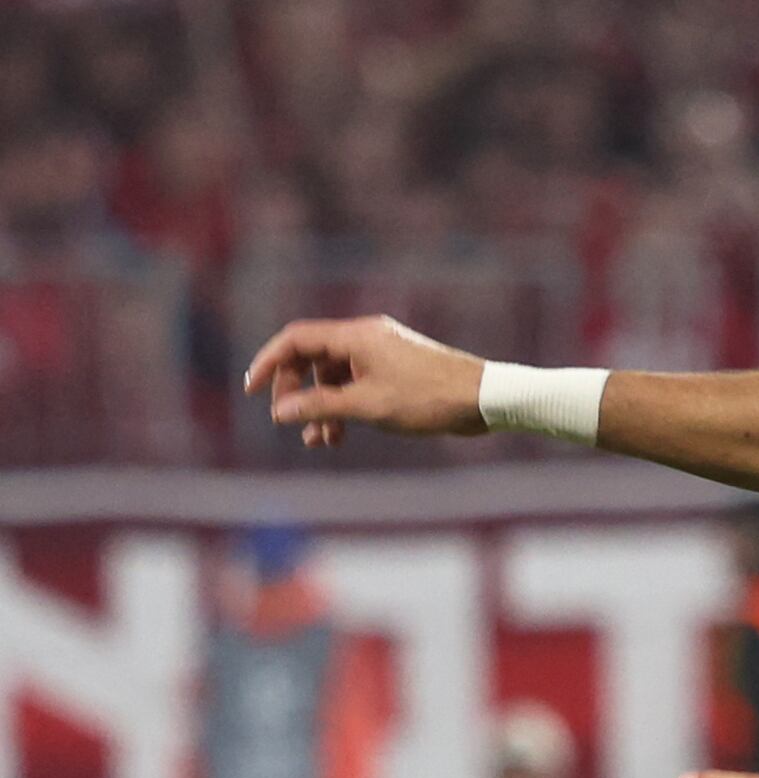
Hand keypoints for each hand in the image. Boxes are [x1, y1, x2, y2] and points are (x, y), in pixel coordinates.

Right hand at [240, 315, 490, 448]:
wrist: (487, 399)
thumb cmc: (430, 399)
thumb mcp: (368, 406)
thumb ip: (321, 407)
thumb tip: (281, 411)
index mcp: (356, 336)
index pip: (296, 340)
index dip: (270, 363)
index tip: (252, 391)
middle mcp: (367, 337)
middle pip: (312, 358)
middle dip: (297, 391)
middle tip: (290, 421)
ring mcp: (383, 353)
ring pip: (336, 376)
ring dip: (322, 407)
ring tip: (320, 441)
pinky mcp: (397, 371)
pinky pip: (358, 384)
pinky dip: (345, 407)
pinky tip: (339, 435)